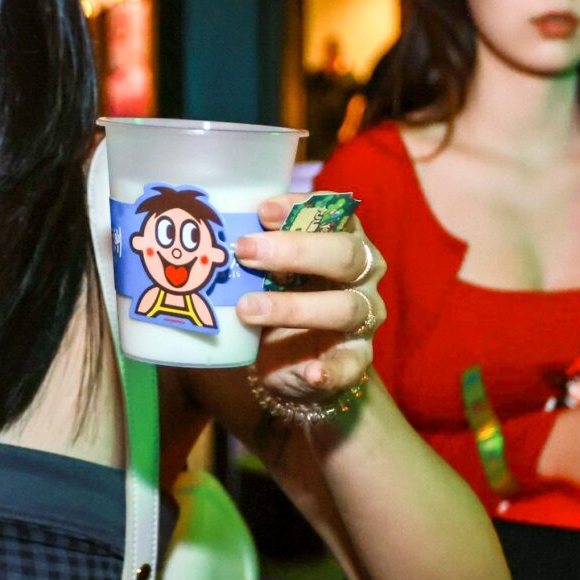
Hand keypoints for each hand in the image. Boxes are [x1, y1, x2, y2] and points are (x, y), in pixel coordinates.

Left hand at [233, 193, 384, 408]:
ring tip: (247, 308)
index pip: (335, 212)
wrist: (298, 361)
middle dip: (296, 250)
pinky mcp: (356, 358)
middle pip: (345, 254)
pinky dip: (331, 370)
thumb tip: (215, 232)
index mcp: (344, 240)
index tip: (261, 211)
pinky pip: (350, 364)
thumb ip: (258, 253)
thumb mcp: (270, 271)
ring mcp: (364, 319)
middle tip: (245, 251)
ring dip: (295, 307)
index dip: (301, 208)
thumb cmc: (283, 297)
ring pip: (345, 308)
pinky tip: (311, 372)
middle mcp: (363, 275)